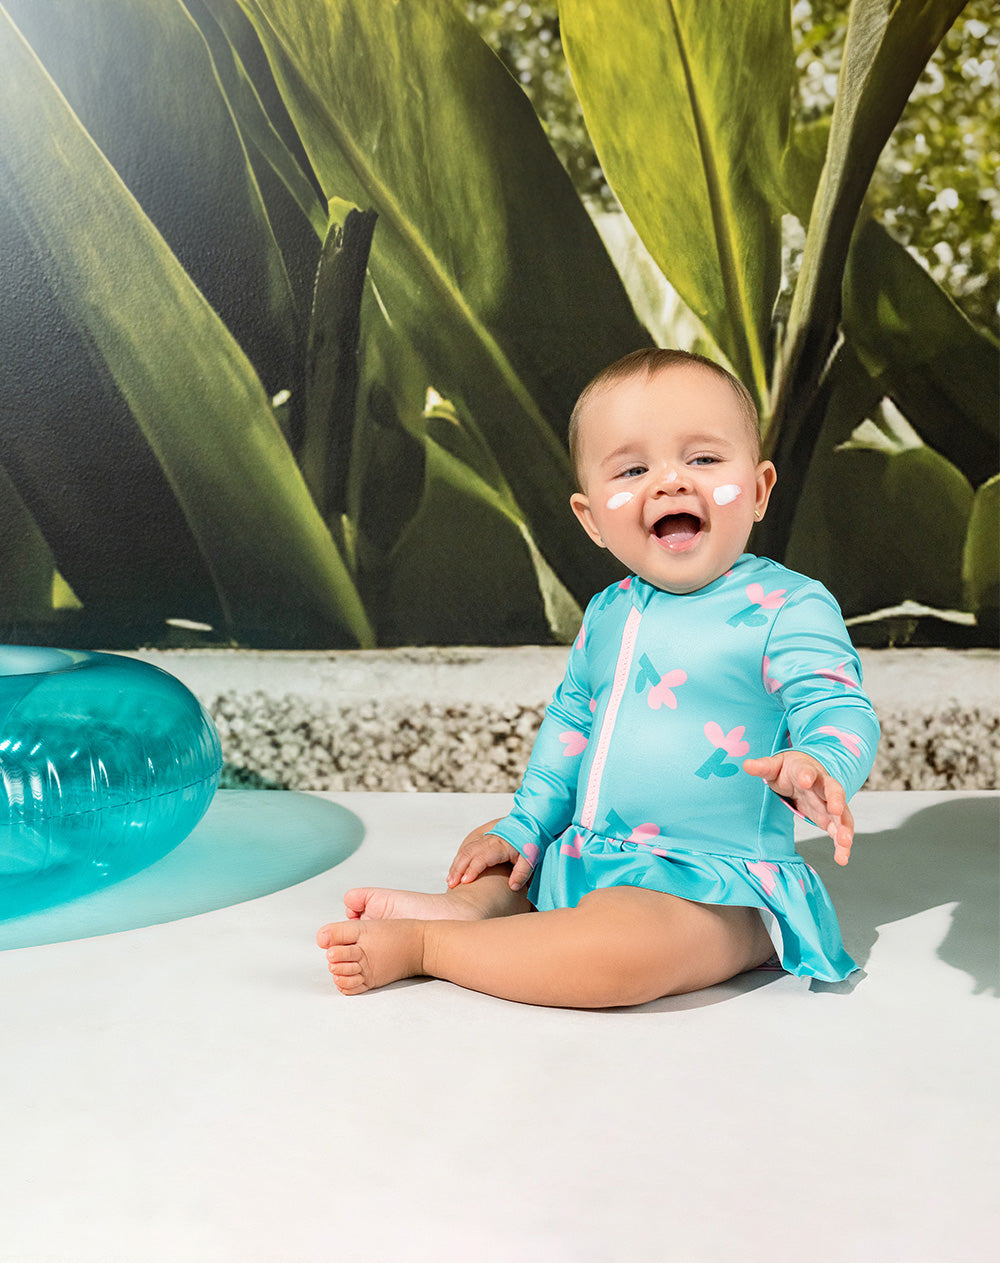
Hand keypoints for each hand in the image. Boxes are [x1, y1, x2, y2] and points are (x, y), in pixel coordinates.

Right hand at [447, 818, 534, 890]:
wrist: (529, 825)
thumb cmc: (530, 843)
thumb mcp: (530, 859)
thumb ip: (522, 873)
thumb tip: (513, 887)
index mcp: (499, 845)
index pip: (482, 857)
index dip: (472, 869)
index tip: (465, 882)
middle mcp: (489, 841)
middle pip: (468, 854)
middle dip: (458, 869)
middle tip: (451, 885)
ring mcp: (484, 840)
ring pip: (465, 851)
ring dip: (456, 866)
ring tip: (449, 881)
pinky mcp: (482, 841)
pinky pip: (466, 850)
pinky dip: (458, 861)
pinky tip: (454, 872)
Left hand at [743, 750, 854, 864]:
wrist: (805, 772)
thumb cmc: (789, 769)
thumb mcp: (775, 766)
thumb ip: (763, 767)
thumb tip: (746, 765)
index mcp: (806, 770)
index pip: (807, 771)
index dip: (806, 775)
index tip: (805, 780)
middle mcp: (822, 786)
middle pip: (834, 791)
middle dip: (836, 800)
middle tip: (836, 810)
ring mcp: (829, 803)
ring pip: (842, 814)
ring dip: (844, 828)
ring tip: (844, 843)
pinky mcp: (830, 818)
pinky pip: (840, 830)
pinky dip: (842, 844)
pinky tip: (842, 858)